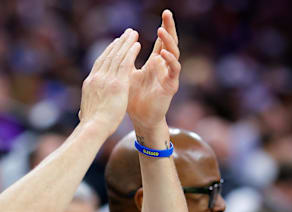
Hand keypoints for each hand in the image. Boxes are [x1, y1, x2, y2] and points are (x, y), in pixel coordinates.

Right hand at [79, 28, 140, 136]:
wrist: (94, 128)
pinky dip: (131, 52)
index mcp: (90, 83)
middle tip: (125, 34)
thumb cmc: (91, 125)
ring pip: (118, 56)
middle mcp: (97, 77)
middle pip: (108, 55)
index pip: (99, 63)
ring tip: (134, 34)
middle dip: (118, 43)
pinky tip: (138, 44)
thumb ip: (86, 109)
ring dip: (126, 43)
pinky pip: (125, 63)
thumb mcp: (85, 114)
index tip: (114, 44)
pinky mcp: (117, 83)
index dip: (108, 52)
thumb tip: (81, 114)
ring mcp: (106, 79)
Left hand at [127, 10, 180, 139]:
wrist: (139, 118)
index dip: (163, 27)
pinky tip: (162, 54)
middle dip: (169, 27)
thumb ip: (125, 61)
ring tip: (160, 30)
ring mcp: (169, 75)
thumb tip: (117, 45)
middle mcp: (165, 66)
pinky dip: (169, 61)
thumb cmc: (133, 98)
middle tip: (167, 13)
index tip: (164, 12)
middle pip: (171, 42)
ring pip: (174, 53)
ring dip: (168, 41)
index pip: (162, 41)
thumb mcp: (126, 75)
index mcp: (155, 63)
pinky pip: (174, 70)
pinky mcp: (171, 85)